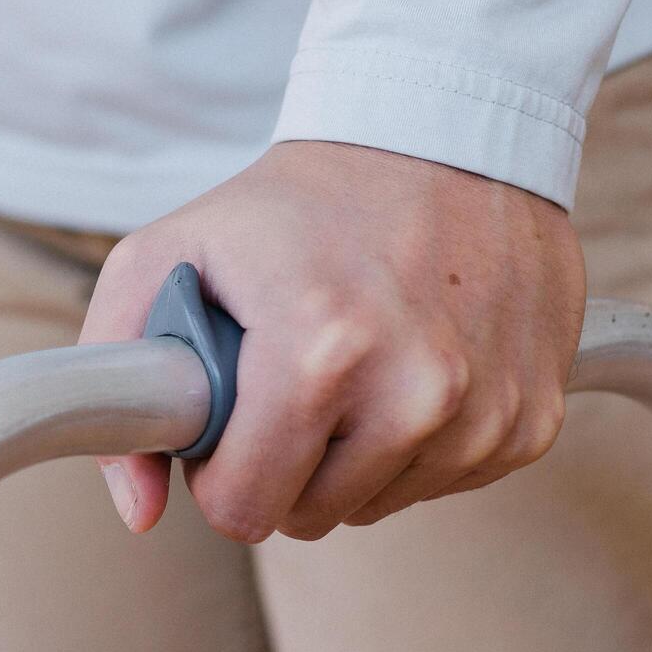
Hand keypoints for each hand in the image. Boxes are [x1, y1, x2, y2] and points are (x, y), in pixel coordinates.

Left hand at [80, 141, 585, 541]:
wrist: (442, 134)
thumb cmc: (294, 205)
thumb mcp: (165, 257)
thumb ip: (118, 383)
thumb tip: (140, 511)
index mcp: (318, 353)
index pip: (244, 506)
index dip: (218, 469)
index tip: (228, 413)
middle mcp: (416, 392)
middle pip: (309, 517)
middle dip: (282, 463)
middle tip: (285, 376)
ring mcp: (485, 410)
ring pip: (377, 506)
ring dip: (350, 456)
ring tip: (349, 361)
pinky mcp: (533, 420)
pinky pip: (445, 483)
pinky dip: (416, 443)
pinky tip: (407, 365)